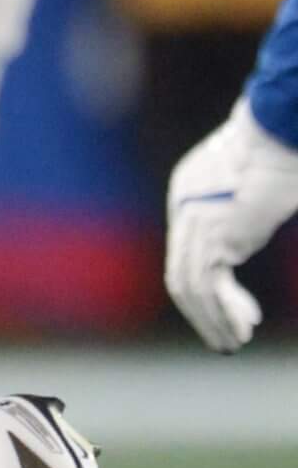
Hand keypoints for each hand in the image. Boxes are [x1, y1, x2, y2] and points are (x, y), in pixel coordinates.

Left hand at [166, 101, 297, 352]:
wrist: (281, 126)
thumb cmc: (286, 148)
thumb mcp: (261, 186)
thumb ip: (249, 212)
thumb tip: (251, 229)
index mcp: (191, 193)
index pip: (187, 251)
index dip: (207, 287)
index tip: (235, 311)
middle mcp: (184, 207)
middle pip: (181, 273)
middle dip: (202, 312)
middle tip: (224, 337)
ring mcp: (192, 221)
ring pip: (189, 285)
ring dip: (212, 319)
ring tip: (233, 341)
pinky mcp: (211, 233)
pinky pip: (206, 284)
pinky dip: (222, 310)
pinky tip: (241, 328)